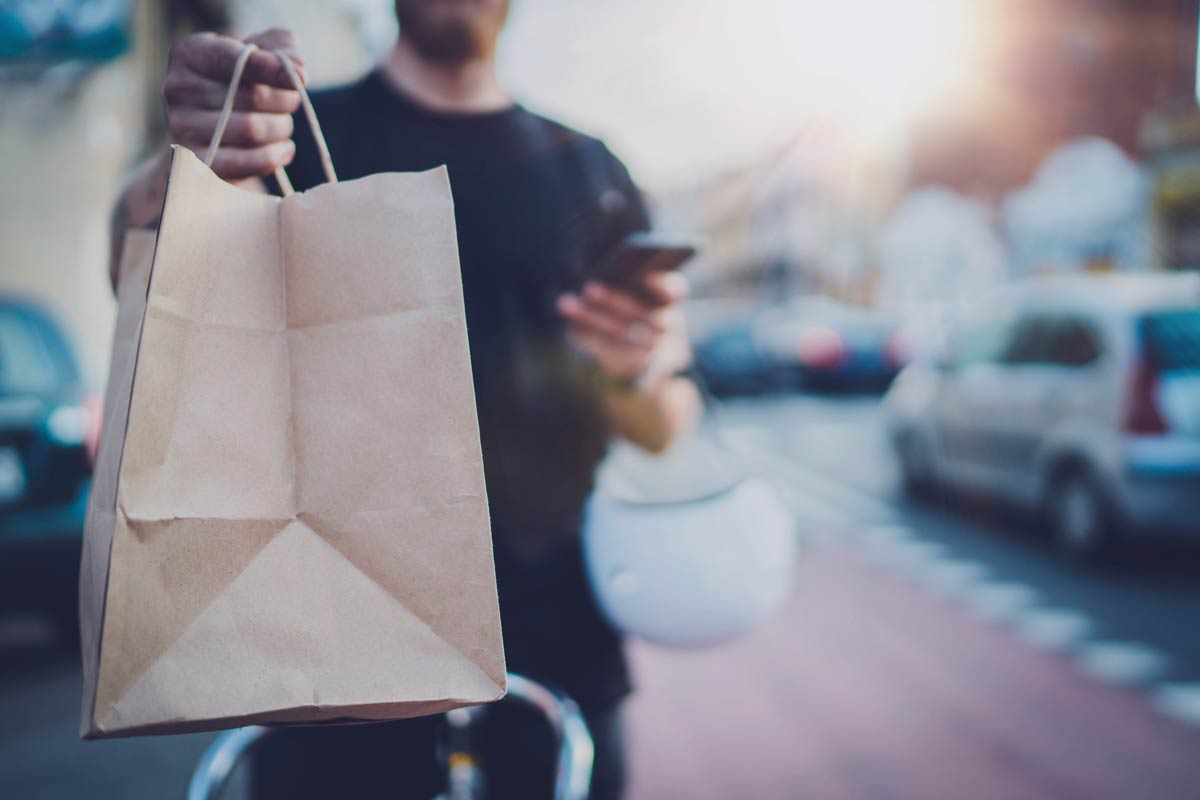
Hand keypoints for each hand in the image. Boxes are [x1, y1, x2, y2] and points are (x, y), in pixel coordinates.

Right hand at [163, 29, 304, 180]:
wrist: (211, 132)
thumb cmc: (240, 84)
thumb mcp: (258, 54)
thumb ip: (280, 47)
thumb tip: (296, 70)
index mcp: (190, 54)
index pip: (236, 60)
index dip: (272, 69)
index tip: (300, 78)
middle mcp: (178, 88)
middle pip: (253, 97)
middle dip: (285, 101)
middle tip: (290, 103)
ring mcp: (182, 127)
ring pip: (253, 130)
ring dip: (281, 128)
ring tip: (282, 125)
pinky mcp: (196, 163)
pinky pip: (246, 162)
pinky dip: (274, 156)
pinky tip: (283, 150)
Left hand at [556, 271, 691, 385]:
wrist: (643, 360)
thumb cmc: (631, 312)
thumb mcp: (635, 298)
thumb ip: (622, 284)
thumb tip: (593, 278)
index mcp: (670, 303)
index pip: (675, 291)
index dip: (663, 285)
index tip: (646, 277)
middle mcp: (668, 326)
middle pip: (643, 315)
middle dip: (614, 300)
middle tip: (589, 287)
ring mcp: (653, 350)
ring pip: (623, 333)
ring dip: (592, 318)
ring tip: (565, 303)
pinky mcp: (633, 366)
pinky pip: (610, 352)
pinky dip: (588, 337)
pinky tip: (570, 326)